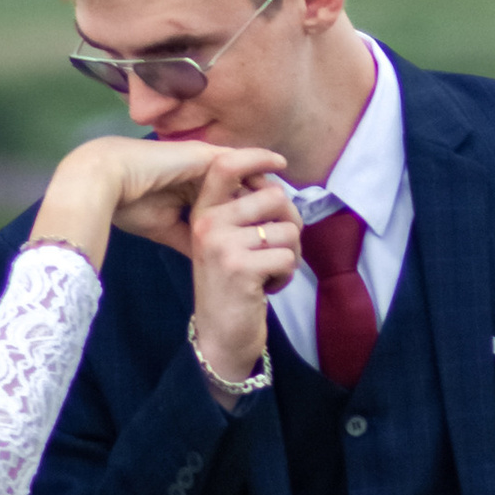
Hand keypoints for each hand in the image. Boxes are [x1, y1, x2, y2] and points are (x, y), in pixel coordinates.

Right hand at [27, 136, 286, 286]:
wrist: (103, 182)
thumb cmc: (125, 205)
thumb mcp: (163, 228)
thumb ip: (188, 239)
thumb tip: (206, 259)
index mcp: (192, 189)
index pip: (234, 201)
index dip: (257, 215)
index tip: (276, 231)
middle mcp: (202, 173)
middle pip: (250, 186)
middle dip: (273, 203)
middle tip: (295, 221)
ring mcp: (205, 162)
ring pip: (251, 172)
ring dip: (271, 188)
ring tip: (291, 204)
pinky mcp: (205, 155)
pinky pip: (242, 154)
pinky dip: (262, 156)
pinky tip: (279, 162)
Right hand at [178, 151, 301, 382]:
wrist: (219, 337)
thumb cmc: (230, 286)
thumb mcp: (224, 242)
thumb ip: (242, 211)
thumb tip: (276, 181)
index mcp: (203, 212)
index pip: (226, 165)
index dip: (258, 157)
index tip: (280, 163)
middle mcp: (207, 224)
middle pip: (275, 197)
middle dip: (290, 223)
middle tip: (280, 248)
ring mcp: (222, 245)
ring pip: (288, 230)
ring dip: (289, 256)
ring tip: (268, 273)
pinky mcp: (241, 269)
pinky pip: (288, 258)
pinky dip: (286, 276)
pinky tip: (266, 289)